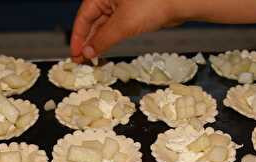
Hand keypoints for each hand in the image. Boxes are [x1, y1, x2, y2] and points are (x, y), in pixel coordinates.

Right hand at [69, 0, 255, 62]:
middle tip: (81, 60)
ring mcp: (122, 5)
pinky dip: (109, 39)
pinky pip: (116, 27)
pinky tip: (105, 50)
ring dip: (98, 42)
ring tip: (92, 59)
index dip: (78, 36)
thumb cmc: (152, 4)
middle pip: (92, 21)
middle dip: (87, 41)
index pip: (83, 16)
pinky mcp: (133, 13)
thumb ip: (103, 39)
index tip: (75, 54)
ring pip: (104, 26)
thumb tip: (88, 52)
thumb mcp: (123, 24)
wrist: (180, 1)